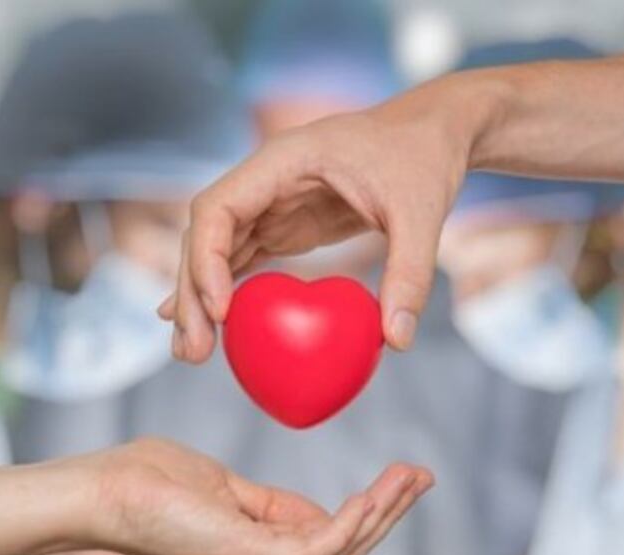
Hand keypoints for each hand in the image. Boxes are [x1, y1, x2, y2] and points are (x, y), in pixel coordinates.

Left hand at [70, 437, 431, 554]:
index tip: (400, 474)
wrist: (104, 490)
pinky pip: (319, 545)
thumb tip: (311, 509)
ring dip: (383, 512)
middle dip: (390, 513)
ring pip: (342, 551)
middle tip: (422, 475)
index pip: (329, 541)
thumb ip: (267, 503)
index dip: (370, 510)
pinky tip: (376, 493)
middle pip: (347, 550)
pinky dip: (353, 519)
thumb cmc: (152, 483)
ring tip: (411, 476)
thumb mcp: (223, 488)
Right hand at [160, 77, 491, 360]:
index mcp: (282, 160)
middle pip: (204, 236)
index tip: (222, 311)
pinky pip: (239, 260)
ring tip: (193, 353)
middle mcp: (263, 181)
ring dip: (200, 300)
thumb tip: (397, 341)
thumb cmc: (423, 158)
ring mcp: (268, 204)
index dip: (207, 258)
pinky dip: (223, 293)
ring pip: (214, 252)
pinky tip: (211, 328)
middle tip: (194, 351)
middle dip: (192, 292)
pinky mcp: (282, 225)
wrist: (431, 133)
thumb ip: (410, 272)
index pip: (218, 207)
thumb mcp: (422, 211)